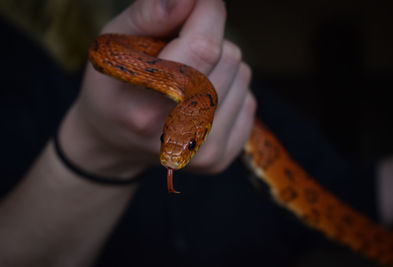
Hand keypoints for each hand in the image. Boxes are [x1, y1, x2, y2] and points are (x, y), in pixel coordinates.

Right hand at [60, 0, 255, 178]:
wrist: (114, 142)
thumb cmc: (113, 88)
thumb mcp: (113, 45)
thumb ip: (150, 15)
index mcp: (146, 106)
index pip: (205, 46)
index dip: (209, 11)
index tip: (199, 1)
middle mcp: (179, 135)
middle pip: (230, 58)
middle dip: (209, 40)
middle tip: (179, 52)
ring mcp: (203, 153)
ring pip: (243, 76)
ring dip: (220, 66)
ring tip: (187, 78)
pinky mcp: (220, 159)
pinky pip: (249, 100)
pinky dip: (228, 90)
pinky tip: (199, 100)